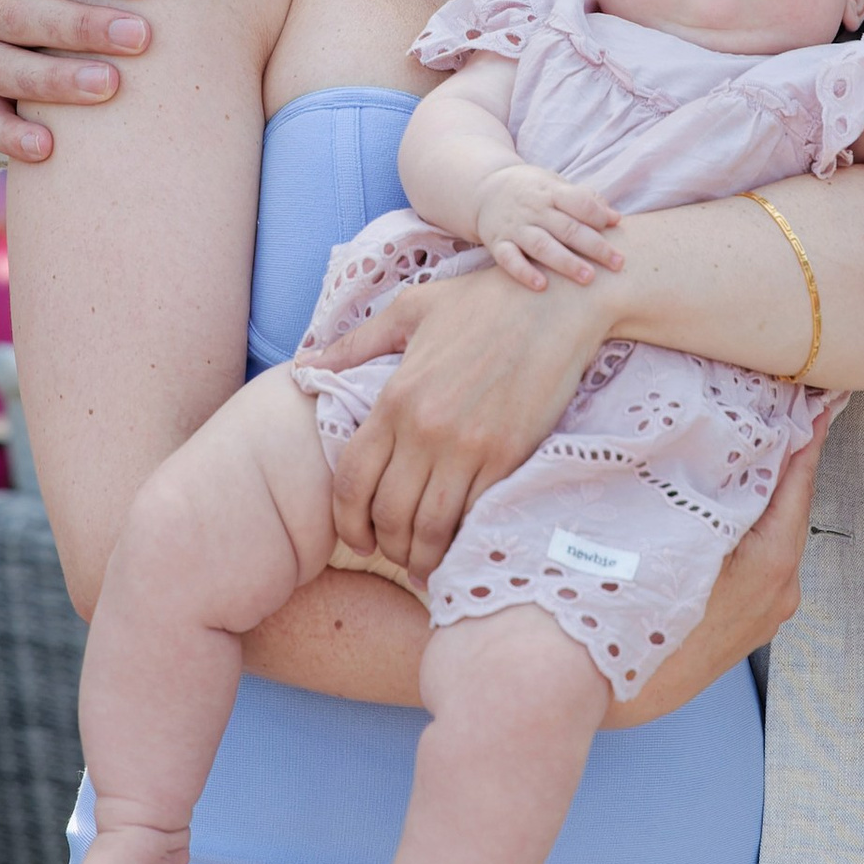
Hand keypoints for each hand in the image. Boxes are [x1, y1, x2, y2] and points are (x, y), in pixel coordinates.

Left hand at [325, 262, 615, 576]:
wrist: (558, 303)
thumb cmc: (484, 302)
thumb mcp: (412, 309)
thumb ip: (356, 343)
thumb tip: (306, 364)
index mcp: (395, 398)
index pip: (352, 480)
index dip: (346, 522)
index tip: (356, 539)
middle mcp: (426, 429)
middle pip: (389, 514)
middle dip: (385, 546)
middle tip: (392, 553)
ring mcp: (469, 447)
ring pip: (430, 526)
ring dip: (422, 555)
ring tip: (423, 562)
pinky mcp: (509, 456)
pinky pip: (475, 514)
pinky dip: (462, 539)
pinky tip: (459, 546)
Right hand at [474, 165, 624, 292]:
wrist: (483, 189)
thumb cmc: (532, 191)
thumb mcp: (556, 185)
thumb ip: (585, 200)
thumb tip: (616, 218)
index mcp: (551, 192)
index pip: (578, 202)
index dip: (596, 214)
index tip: (614, 227)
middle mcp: (534, 210)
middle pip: (567, 228)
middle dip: (594, 246)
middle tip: (617, 263)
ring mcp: (515, 227)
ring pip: (542, 245)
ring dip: (565, 262)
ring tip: (588, 278)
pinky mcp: (498, 243)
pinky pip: (509, 259)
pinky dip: (523, 272)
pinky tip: (541, 285)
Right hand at [609, 420, 829, 722]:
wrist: (573, 682)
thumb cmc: (615, 600)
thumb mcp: (664, 525)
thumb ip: (704, 480)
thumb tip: (717, 441)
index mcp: (771, 562)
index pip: (798, 480)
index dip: (801, 435)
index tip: (810, 400)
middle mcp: (777, 592)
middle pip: (782, 511)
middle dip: (770, 466)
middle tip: (760, 415)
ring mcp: (759, 618)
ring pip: (763, 541)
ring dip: (746, 504)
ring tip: (723, 460)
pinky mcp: (735, 636)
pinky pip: (746, 570)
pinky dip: (733, 538)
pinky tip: (700, 519)